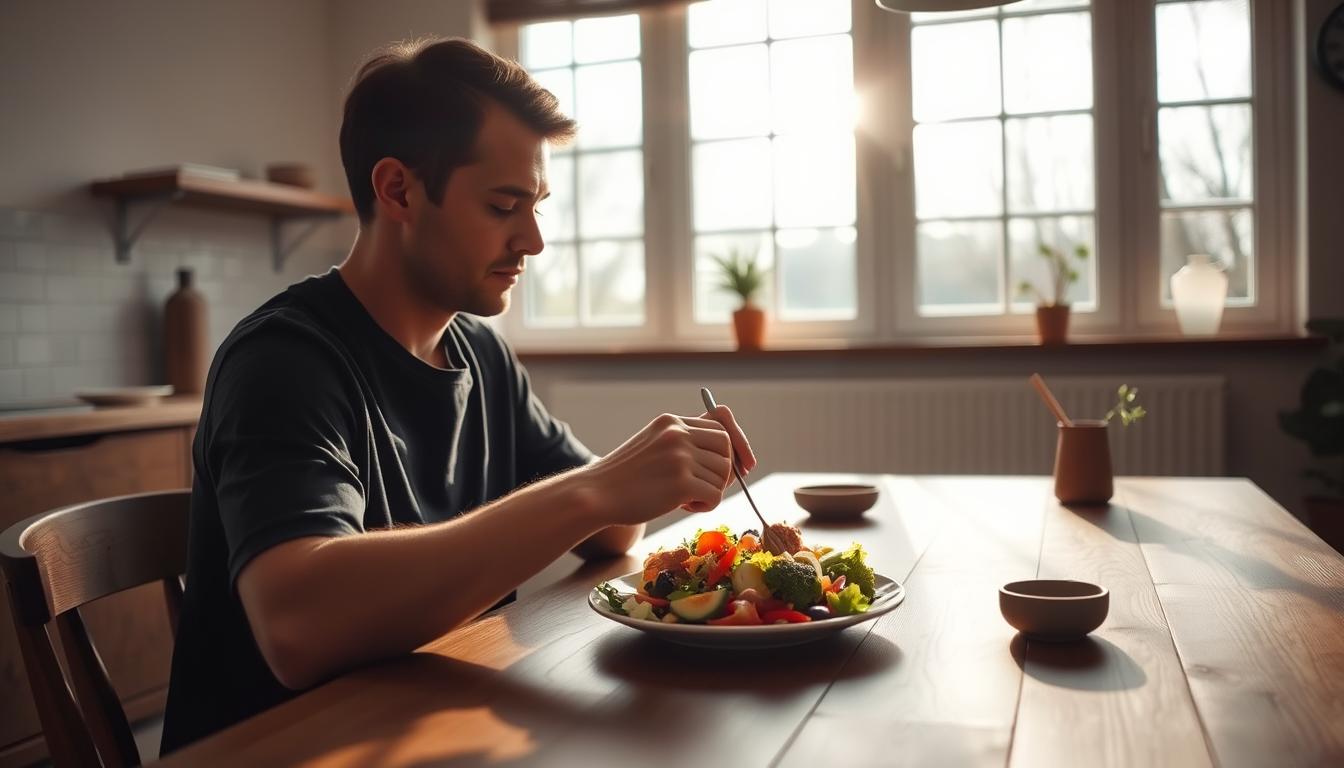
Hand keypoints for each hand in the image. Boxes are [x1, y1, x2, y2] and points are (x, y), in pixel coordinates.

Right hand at [579, 409, 751, 525]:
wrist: (596, 494)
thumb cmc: (624, 477)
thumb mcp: (652, 445)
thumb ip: (683, 443)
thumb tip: (729, 456)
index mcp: (671, 422)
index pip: (721, 426)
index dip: (735, 446)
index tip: (743, 466)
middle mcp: (678, 433)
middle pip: (727, 448)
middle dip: (726, 471)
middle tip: (707, 488)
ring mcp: (680, 457)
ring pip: (723, 475)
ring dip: (711, 491)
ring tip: (685, 499)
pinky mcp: (681, 483)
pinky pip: (715, 495)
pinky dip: (706, 506)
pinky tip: (684, 506)